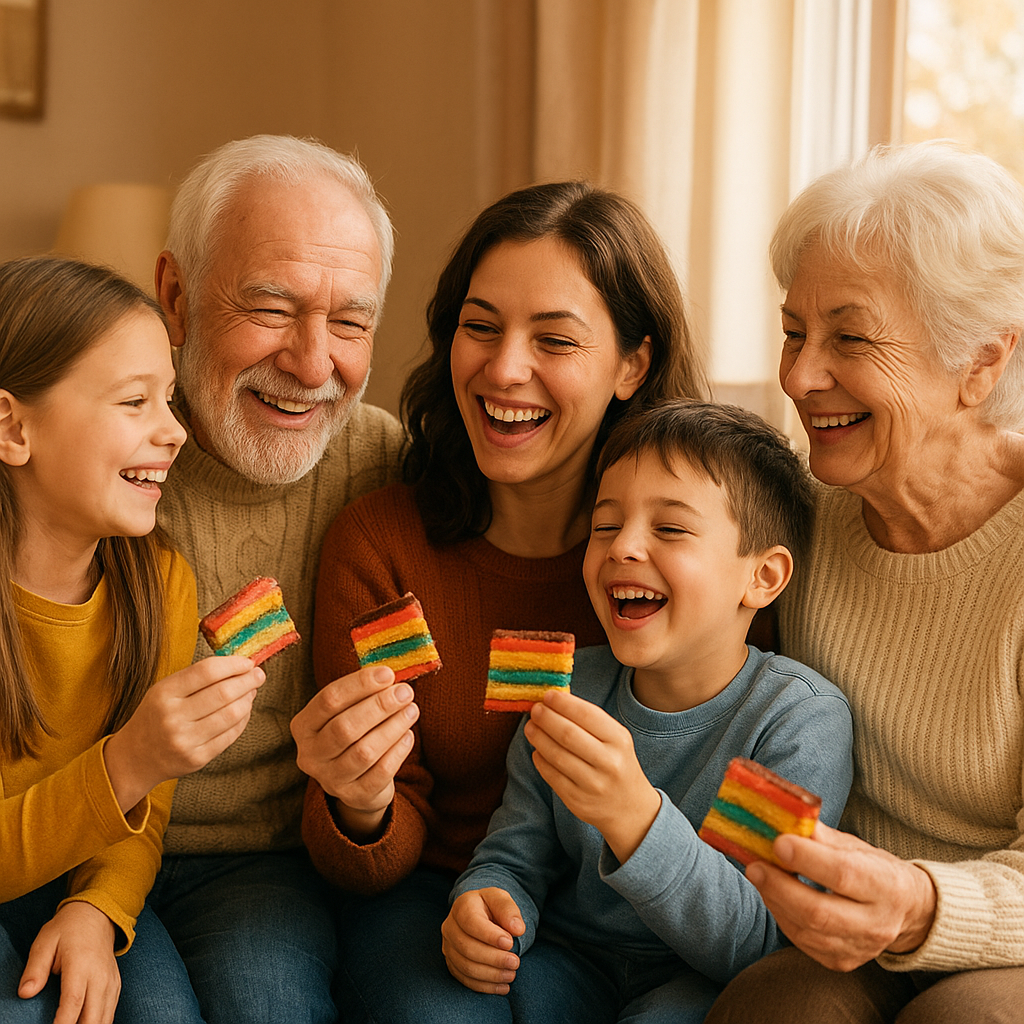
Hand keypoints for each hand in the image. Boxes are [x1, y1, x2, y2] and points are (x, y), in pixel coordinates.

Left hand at [19, 902, 118, 1023]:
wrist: (97, 915)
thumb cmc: (68, 929)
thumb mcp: (45, 942)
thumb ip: (35, 968)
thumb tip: (26, 993)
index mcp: (81, 965)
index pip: (73, 1002)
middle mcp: (100, 976)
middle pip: (93, 1017)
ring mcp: (110, 981)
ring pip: (105, 1019)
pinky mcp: (115, 985)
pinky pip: (110, 1012)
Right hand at [104, 655, 264, 811]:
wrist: (135, 756)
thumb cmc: (156, 715)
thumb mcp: (165, 690)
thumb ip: (197, 677)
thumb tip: (239, 666)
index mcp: (164, 693)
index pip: (207, 671)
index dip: (233, 664)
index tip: (248, 662)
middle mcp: (173, 717)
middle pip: (223, 693)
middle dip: (248, 681)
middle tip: (259, 675)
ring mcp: (185, 740)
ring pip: (231, 714)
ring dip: (248, 700)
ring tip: (251, 692)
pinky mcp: (197, 759)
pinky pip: (230, 735)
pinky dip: (243, 720)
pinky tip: (244, 711)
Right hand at [291, 665, 418, 839]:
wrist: (356, 780)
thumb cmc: (353, 731)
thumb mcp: (347, 710)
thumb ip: (362, 692)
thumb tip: (390, 675)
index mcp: (303, 726)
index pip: (328, 700)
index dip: (360, 685)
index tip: (388, 674)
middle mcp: (310, 755)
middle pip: (345, 727)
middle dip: (379, 706)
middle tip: (405, 692)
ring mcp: (330, 779)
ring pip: (364, 752)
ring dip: (392, 727)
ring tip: (411, 710)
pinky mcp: (355, 796)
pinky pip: (380, 773)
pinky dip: (397, 752)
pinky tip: (408, 735)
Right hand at [441, 889, 523, 994]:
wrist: (480, 915)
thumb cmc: (492, 907)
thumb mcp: (501, 899)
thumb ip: (509, 911)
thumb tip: (517, 929)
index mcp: (462, 906)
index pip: (471, 922)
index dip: (490, 935)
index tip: (510, 943)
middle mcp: (450, 927)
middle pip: (467, 948)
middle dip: (493, 958)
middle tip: (515, 962)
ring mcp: (449, 947)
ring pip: (466, 967)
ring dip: (491, 975)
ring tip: (511, 974)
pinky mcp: (452, 964)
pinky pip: (465, 979)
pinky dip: (485, 986)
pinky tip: (503, 986)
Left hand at [524, 690, 660, 863]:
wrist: (631, 809)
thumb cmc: (618, 764)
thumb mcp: (616, 740)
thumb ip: (590, 721)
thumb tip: (555, 700)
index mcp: (619, 741)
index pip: (587, 715)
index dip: (564, 703)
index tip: (548, 695)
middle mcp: (609, 763)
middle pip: (568, 734)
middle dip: (546, 718)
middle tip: (535, 710)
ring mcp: (593, 784)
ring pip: (557, 756)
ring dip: (538, 738)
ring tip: (530, 727)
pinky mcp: (578, 801)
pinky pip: (552, 776)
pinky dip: (540, 760)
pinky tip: (537, 750)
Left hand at [745, 822, 936, 971]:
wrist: (907, 911)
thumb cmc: (875, 869)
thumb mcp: (857, 846)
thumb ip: (821, 837)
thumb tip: (783, 819)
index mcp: (886, 885)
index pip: (843, 874)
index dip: (807, 859)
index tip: (778, 843)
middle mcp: (877, 922)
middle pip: (820, 912)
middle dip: (780, 887)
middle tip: (755, 866)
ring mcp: (860, 948)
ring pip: (807, 931)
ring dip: (775, 901)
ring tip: (760, 876)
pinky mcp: (843, 961)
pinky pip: (803, 942)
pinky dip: (782, 916)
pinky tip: (774, 896)